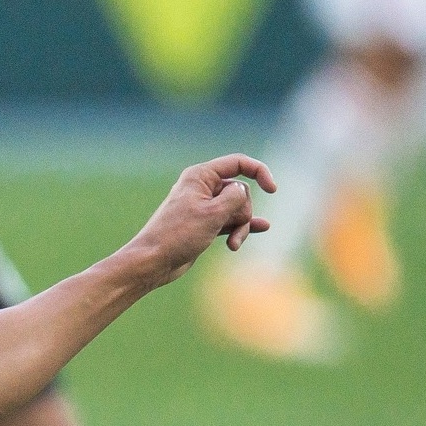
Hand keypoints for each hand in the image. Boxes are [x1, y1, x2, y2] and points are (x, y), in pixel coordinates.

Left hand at [121, 154, 275, 289]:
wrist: (152, 263)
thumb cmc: (177, 235)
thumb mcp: (213, 213)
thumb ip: (236, 197)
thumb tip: (243, 191)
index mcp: (200, 176)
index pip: (238, 163)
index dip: (259, 172)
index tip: (272, 190)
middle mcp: (201, 188)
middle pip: (240, 191)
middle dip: (244, 211)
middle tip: (233, 227)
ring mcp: (203, 207)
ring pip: (236, 210)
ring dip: (241, 226)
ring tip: (234, 244)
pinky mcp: (204, 225)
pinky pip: (230, 222)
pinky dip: (241, 227)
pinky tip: (262, 228)